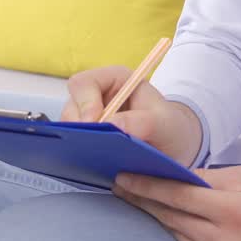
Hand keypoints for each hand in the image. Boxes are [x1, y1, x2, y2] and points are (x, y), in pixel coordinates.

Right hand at [62, 66, 202, 165]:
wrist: (173, 148)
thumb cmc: (170, 128)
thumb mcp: (164, 124)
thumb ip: (142, 122)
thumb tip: (111, 125)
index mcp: (114, 80)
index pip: (84, 83)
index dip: (85, 102)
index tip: (94, 124)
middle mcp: (95, 96)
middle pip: (71, 107)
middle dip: (79, 127)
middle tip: (92, 145)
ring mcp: (87, 117)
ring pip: (67, 127)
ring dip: (79, 141)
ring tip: (97, 155)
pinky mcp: (84, 136)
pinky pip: (71, 142)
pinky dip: (79, 151)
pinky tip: (94, 160)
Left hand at [114, 166, 240, 240]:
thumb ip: (212, 177)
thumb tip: (175, 175)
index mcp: (233, 212)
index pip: (177, 196)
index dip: (146, 186)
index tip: (122, 177)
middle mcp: (222, 240)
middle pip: (168, 215)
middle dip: (140, 199)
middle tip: (118, 185)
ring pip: (173, 231)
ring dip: (153, 215)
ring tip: (132, 197)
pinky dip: (173, 230)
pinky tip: (160, 218)